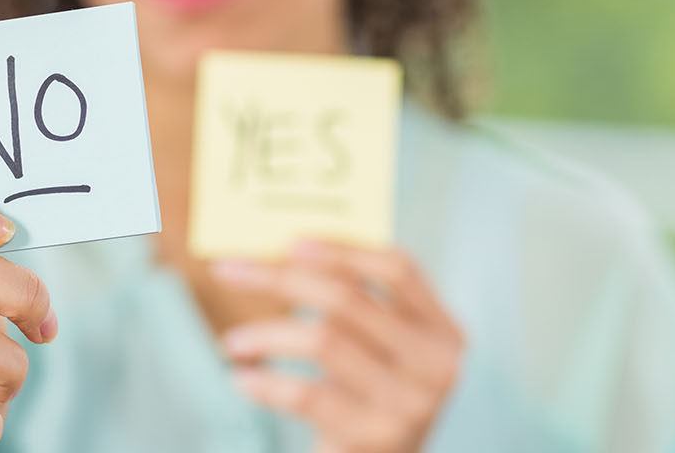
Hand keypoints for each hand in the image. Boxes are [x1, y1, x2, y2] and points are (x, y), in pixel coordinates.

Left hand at [211, 239, 466, 452]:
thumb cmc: (376, 405)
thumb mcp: (389, 356)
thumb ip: (362, 311)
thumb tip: (284, 256)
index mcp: (445, 333)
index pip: (400, 270)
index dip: (345, 248)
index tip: (290, 240)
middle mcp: (436, 365)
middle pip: (348, 299)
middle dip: (280, 278)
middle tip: (229, 269)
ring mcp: (408, 404)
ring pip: (322, 341)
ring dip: (265, 334)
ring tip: (232, 342)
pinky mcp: (374, 439)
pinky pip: (307, 395)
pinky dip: (265, 383)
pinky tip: (241, 378)